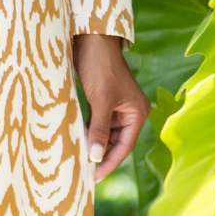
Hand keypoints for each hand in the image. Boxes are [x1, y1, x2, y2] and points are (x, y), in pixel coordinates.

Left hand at [72, 34, 148, 182]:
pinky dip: (88, 133)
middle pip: (116, 142)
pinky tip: (77, 144)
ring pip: (105, 134)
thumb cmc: (99, 66)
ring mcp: (116, 106)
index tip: (93, 177)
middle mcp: (130, 111)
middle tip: (83, 173)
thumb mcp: (100, 101)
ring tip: (78, 163)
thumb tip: (95, 158)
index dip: (109, 162)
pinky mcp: (102, 101)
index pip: (124, 145)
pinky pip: (96, 123)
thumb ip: (99, 130)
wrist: (89, 38)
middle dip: (101, 156)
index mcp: (137, 112)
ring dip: (93, 145)